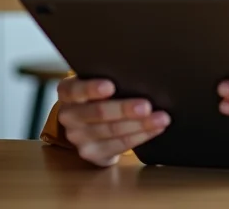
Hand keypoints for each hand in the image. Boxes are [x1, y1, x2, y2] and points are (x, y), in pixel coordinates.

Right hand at [56, 77, 170, 166]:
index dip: (92, 88)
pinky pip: (119, 145)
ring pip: (111, 131)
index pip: (75, 89)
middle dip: (124, 109)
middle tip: (146, 106)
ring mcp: (78, 137)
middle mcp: (68, 116)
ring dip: (140, 125)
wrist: (88, 125)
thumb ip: (108, 78)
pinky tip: (155, 129)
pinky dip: (141, 136)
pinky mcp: (92, 153)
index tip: (111, 86)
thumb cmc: (98, 96)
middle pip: (97, 112)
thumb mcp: (96, 84)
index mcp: (68, 92)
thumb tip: (140, 75)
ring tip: (161, 118)